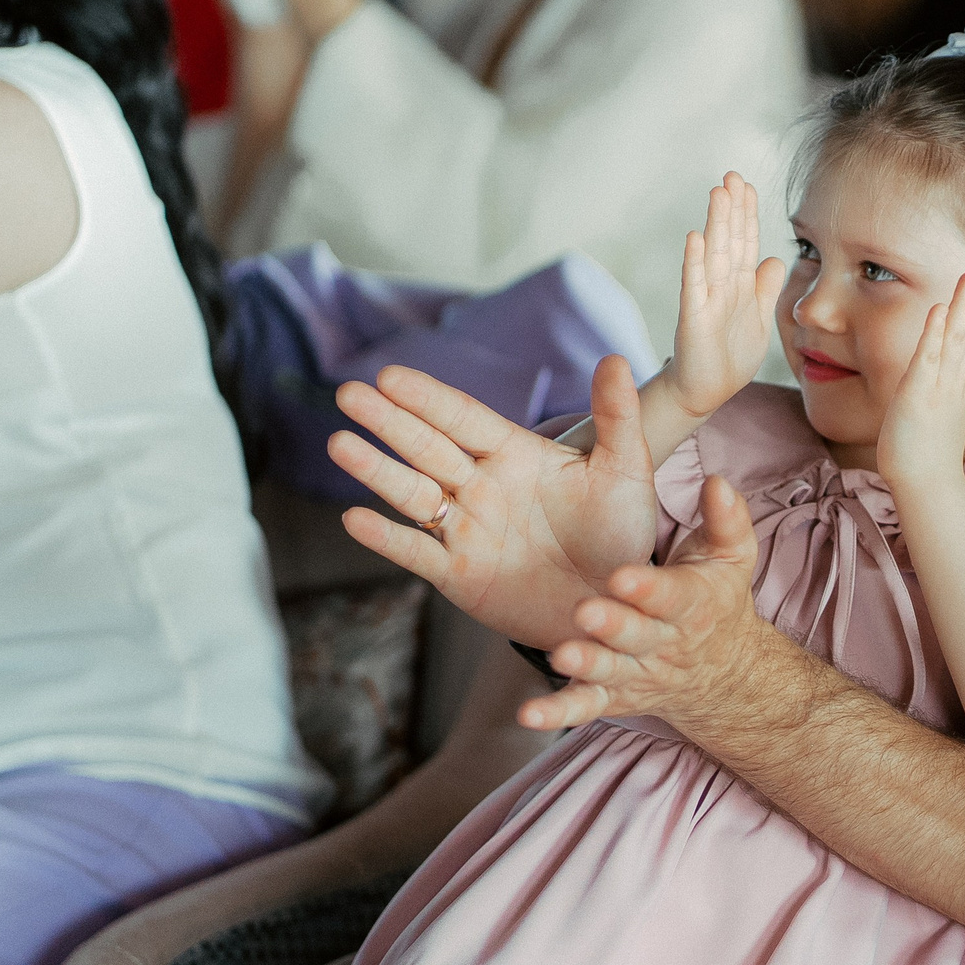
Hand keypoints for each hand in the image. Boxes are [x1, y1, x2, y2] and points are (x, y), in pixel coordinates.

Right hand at [329, 355, 660, 646]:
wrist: (617, 606)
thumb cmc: (621, 535)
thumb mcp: (625, 472)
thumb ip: (617, 417)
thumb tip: (615, 358)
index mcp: (516, 455)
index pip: (464, 418)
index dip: (428, 398)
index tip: (391, 375)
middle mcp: (483, 487)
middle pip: (427, 448)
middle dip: (388, 422)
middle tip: (348, 394)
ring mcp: (467, 531)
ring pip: (413, 495)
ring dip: (377, 471)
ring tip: (339, 443)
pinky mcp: (460, 577)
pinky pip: (418, 553)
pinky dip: (387, 539)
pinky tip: (354, 518)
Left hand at [530, 476, 791, 732]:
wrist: (723, 674)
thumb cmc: (716, 600)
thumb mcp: (732, 557)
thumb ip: (725, 519)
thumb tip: (716, 482)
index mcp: (690, 605)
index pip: (669, 595)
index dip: (646, 588)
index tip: (622, 575)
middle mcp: (662, 643)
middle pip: (637, 636)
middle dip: (613, 626)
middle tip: (585, 612)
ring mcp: (636, 673)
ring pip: (609, 672)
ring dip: (586, 666)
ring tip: (560, 656)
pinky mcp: (613, 696)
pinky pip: (585, 706)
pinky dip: (558, 713)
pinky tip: (529, 714)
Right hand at [665, 173, 784, 422]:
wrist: (707, 391)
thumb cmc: (730, 355)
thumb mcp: (759, 319)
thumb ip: (765, 288)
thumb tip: (774, 258)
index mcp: (740, 284)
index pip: (745, 241)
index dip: (747, 214)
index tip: (747, 185)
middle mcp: (722, 285)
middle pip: (729, 239)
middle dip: (732, 208)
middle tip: (732, 175)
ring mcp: (706, 299)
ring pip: (714, 254)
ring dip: (716, 224)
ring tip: (718, 194)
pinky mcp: (695, 319)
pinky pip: (695, 287)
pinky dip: (695, 263)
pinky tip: (695, 238)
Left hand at [875, 259, 964, 491]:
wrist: (927, 482)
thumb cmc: (935, 447)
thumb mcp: (959, 408)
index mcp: (963, 378)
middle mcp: (957, 378)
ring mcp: (940, 385)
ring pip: (956, 339)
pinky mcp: (919, 394)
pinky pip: (929, 359)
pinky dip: (935, 335)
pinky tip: (940, 309)